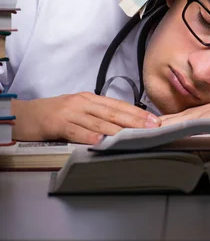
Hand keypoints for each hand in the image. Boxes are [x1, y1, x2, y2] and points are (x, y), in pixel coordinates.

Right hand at [11, 93, 160, 143]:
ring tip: (133, 135)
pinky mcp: (57, 123)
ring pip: (98, 121)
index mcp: (90, 99)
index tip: (153, 120)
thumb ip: (96, 116)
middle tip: (151, 126)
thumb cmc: (52, 114)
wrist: (24, 114)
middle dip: (134, 119)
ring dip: (118, 129)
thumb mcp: (77, 111)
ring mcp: (70, 112)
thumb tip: (120, 126)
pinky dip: (88, 136)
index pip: (118, 105)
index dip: (137, 112)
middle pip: (113, 111)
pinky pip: (75, 130)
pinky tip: (100, 141)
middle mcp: (83, 103)